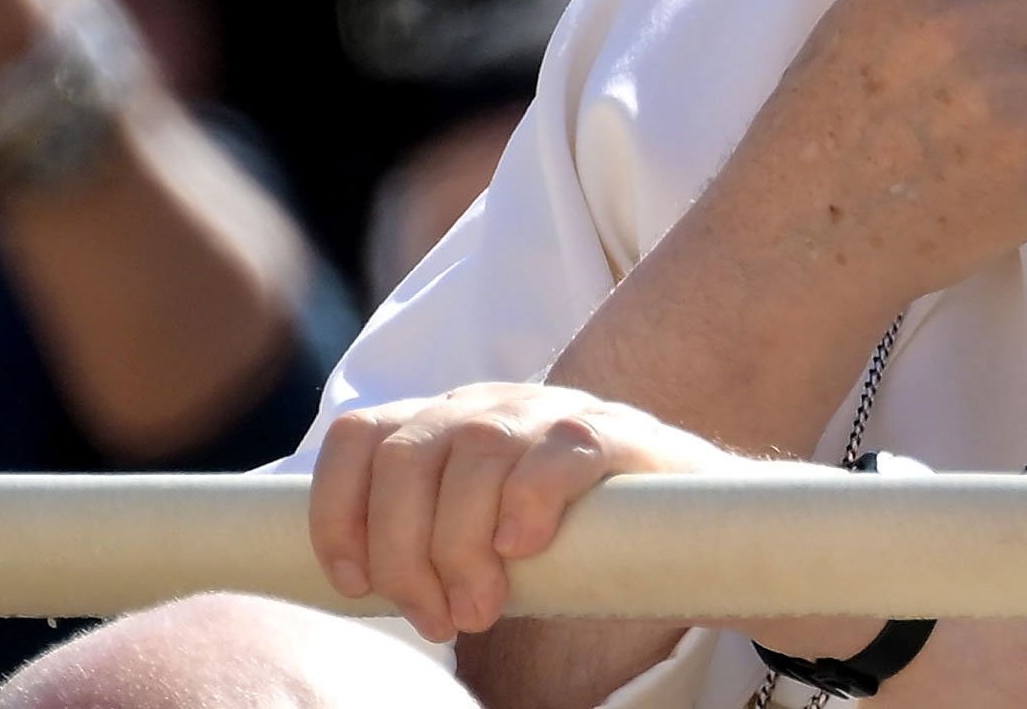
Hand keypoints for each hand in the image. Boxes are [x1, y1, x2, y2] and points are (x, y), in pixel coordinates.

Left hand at [310, 383, 748, 641]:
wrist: (689, 530)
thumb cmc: (567, 546)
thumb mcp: (480, 538)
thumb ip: (420, 543)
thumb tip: (349, 588)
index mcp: (441, 426)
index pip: (357, 438)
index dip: (337, 510)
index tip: (354, 583)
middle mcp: (486, 407)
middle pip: (404, 458)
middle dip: (404, 552)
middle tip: (435, 619)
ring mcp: (549, 412)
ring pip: (473, 457)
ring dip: (460, 547)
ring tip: (482, 609)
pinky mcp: (614, 434)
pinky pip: (557, 452)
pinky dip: (528, 502)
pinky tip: (524, 549)